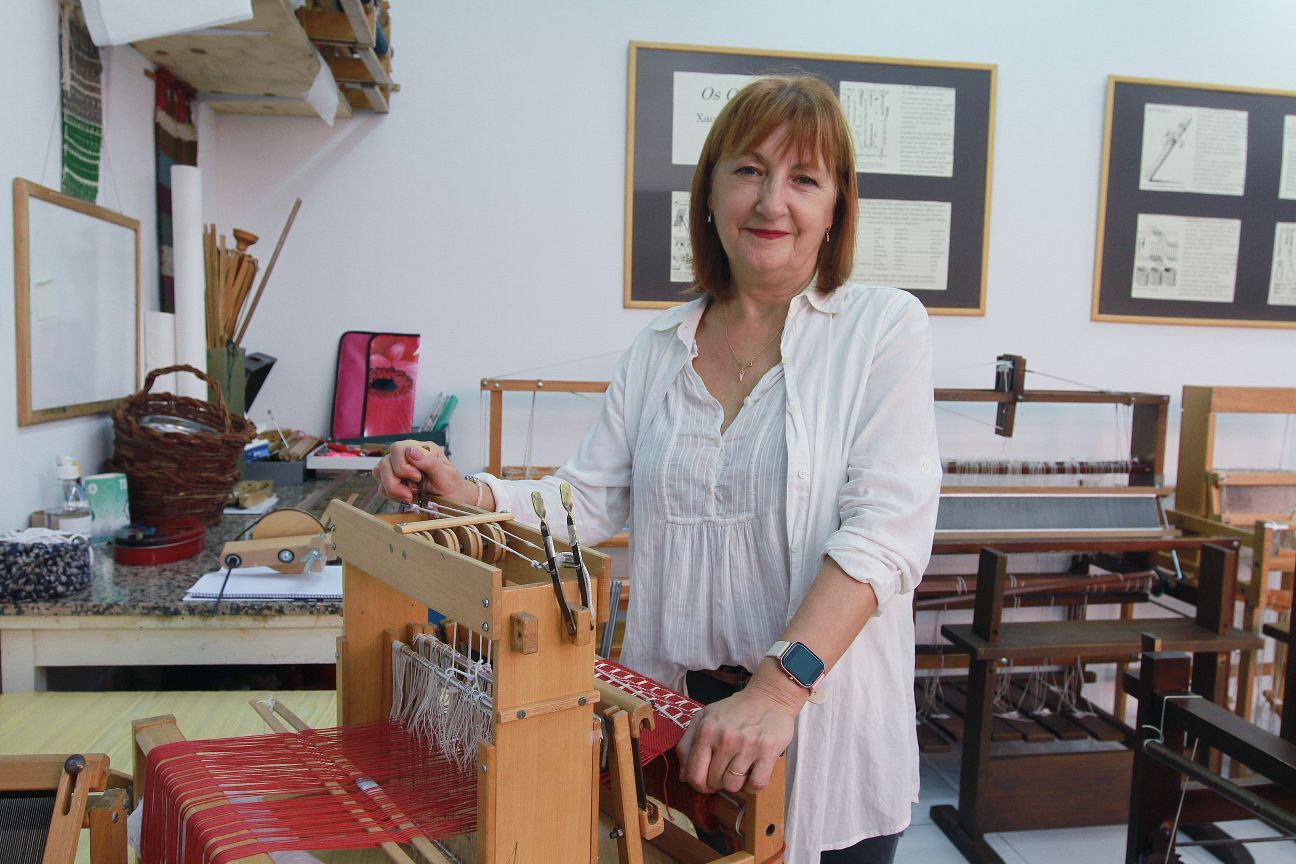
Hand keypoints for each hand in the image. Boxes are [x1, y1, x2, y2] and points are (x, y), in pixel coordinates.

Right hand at [372, 440, 461, 503]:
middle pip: (385, 461)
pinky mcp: (395, 481)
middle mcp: (408, 455)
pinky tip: (406, 497)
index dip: (404, 466)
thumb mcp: (447, 475)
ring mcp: (399, 468)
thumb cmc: (452, 487)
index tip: (417, 479)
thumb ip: (430, 462)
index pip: (398, 448)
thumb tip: (411, 451)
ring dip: (392, 488)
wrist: (454, 501)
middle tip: (412, 492)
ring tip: (409, 496)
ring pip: (379, 472)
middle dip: (395, 481)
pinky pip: (381, 486)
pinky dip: (391, 495)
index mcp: (423, 449)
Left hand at [674, 677, 799, 795]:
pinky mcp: (768, 752)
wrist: (769, 697)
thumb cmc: (735, 710)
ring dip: (736, 783)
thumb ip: (687, 745)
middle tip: (725, 770)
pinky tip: (753, 772)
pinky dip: (753, 785)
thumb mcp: (704, 718)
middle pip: (713, 782)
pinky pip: (756, 785)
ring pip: (733, 786)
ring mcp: (747, 746)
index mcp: (706, 730)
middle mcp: (725, 738)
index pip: (694, 774)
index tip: (706, 780)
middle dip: (717, 782)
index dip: (698, 784)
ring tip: (740, 769)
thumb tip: (682, 776)